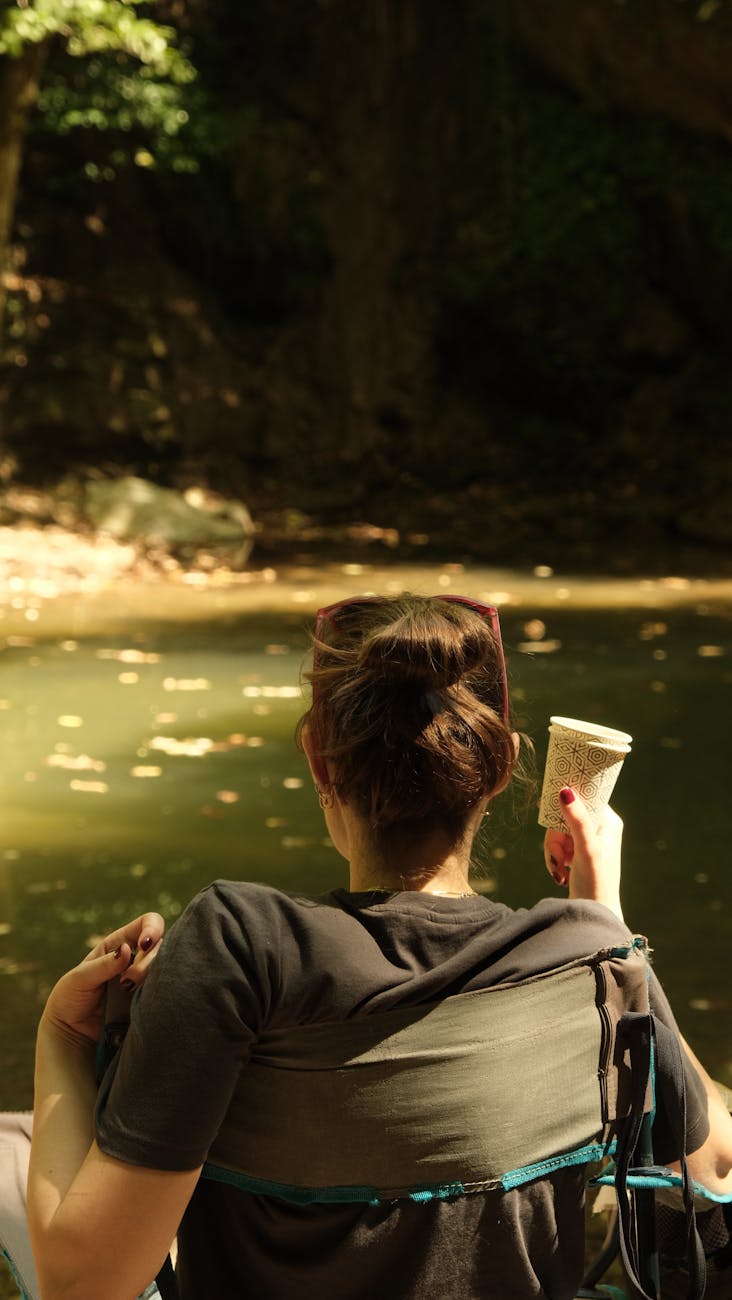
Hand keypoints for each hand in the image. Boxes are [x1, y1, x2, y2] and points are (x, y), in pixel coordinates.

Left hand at [42, 912, 164, 1045]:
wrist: (70, 1034)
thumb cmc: (70, 999)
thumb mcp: (80, 978)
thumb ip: (104, 965)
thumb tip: (126, 949)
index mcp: (118, 944)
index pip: (146, 924)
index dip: (152, 928)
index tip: (145, 945)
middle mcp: (135, 959)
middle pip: (160, 947)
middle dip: (148, 961)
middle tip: (128, 980)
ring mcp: (144, 980)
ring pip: (164, 969)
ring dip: (150, 977)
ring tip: (128, 991)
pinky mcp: (148, 1001)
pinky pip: (163, 992)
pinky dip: (156, 994)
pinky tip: (141, 1001)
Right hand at [543, 788, 623, 920]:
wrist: (593, 916)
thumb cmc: (596, 884)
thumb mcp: (586, 850)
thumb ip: (577, 820)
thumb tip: (565, 790)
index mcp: (608, 821)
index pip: (584, 797)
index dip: (565, 800)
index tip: (546, 803)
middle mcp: (600, 828)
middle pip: (564, 816)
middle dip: (555, 837)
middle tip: (558, 856)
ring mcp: (588, 841)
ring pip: (557, 831)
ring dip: (553, 851)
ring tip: (559, 869)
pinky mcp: (578, 853)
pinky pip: (557, 845)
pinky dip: (554, 859)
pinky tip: (560, 874)